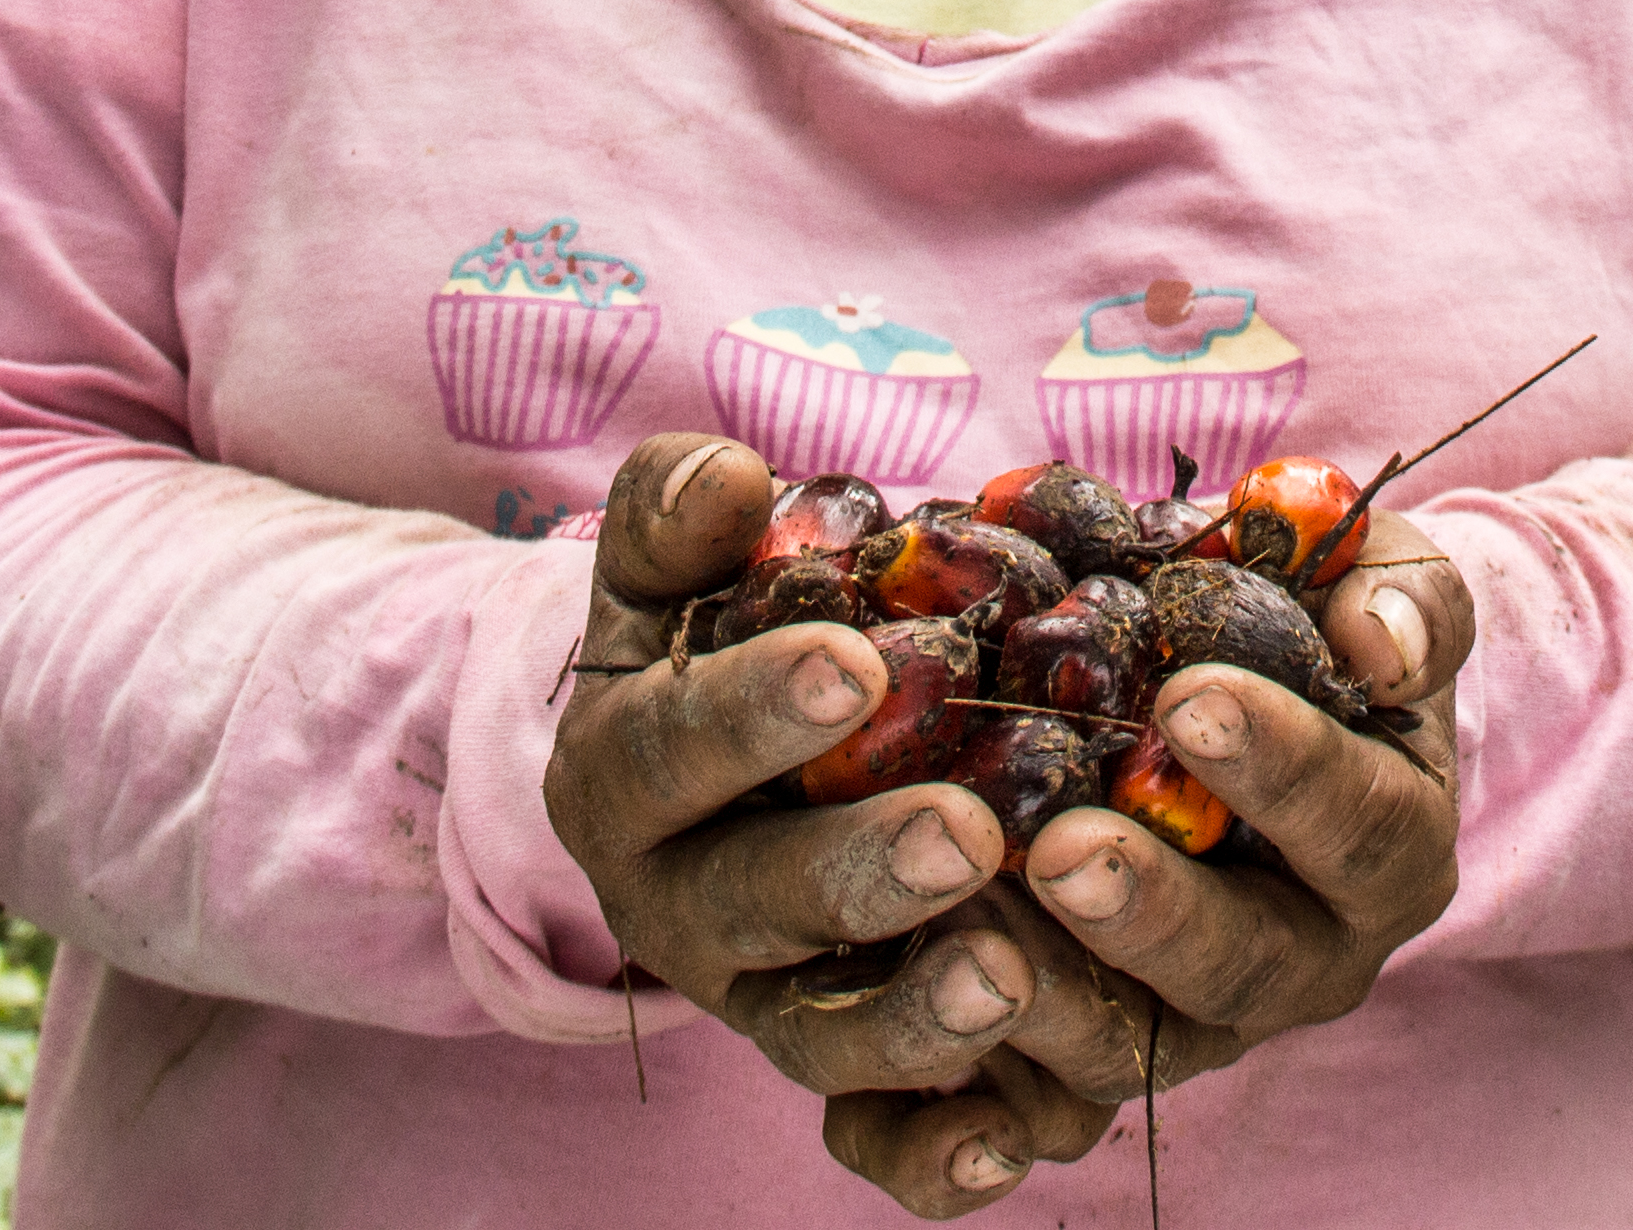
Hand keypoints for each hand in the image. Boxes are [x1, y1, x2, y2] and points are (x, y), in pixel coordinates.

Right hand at [547, 434, 1163, 1214]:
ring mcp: (758, 1004)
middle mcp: (674, 910)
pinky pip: (876, 1141)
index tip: (855, 659)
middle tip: (968, 831)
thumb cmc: (717, 644)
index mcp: (620, 778)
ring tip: (1010, 971)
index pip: (670, 746)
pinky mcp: (836, 1082)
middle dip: (856, 871)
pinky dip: (936, 1153)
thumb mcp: (672, 574)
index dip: (752, 709)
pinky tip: (1012, 1137)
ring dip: (913, 1016)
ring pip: (821, 1037)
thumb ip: (680, 516)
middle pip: (751, 906)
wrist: (714, 780)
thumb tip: (730, 478)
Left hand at [1011, 512, 1470, 1088]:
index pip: (1360, 825)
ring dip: (1050, 996)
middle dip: (1152, 913)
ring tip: (965, 920)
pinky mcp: (1105, 1057)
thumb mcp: (1380, 583)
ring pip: (1136, 1049)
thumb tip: (1380, 640)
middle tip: (1060, 850)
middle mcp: (1307, 957)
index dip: (1285, 769)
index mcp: (1388, 850)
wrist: (1240, 706)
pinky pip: (1042, 1100)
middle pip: (1243, 966)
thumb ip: (1404, 593)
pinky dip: (973, 1078)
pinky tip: (909, 1006)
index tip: (1190, 699)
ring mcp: (1203, 1021)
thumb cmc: (1311, 629)